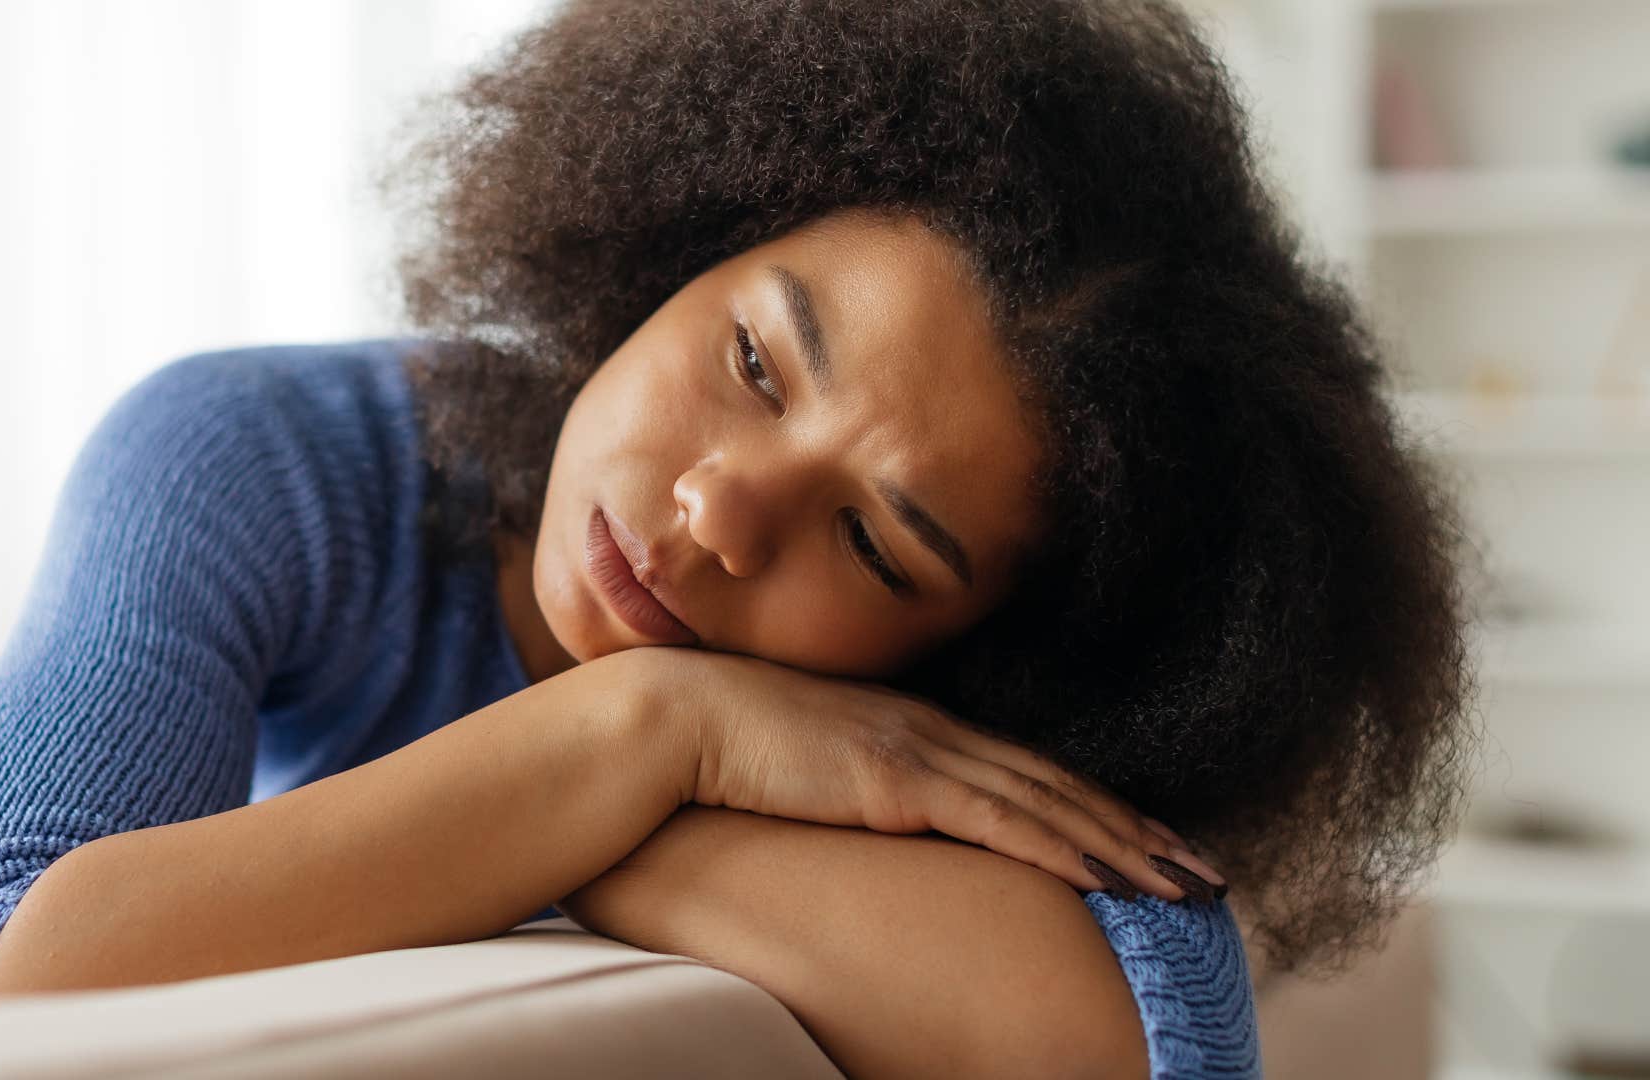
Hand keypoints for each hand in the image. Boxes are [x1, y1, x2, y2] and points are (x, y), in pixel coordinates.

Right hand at [623, 645, 1224, 902]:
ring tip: (1186, 884)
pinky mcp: (899, 778)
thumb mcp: (807, 767)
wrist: (674, 718)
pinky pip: (1001, 819)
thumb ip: (851, 785)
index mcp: (915, 729)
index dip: (1097, 809)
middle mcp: (933, 732)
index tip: (1150, 842)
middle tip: (1207, 870)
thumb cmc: (721, 747)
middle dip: (1140, 831)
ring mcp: (921, 751)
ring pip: (1049, 803)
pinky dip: (1062, 846)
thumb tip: (869, 820)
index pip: (1027, 774)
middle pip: (1059, 786)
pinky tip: (1108, 875)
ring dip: (1126, 846)